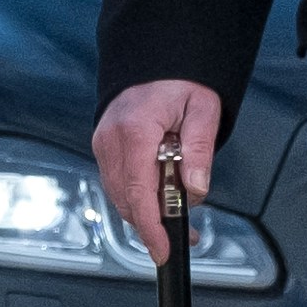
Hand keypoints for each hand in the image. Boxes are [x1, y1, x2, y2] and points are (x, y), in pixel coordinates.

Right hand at [93, 79, 225, 258]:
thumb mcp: (203, 109)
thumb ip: (199, 150)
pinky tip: (160, 198)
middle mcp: (112, 139)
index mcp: (135, 130)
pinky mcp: (105, 146)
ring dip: (147, 212)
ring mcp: (103, 143)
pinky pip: (118, 182)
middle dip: (153, 225)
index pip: (138, 191)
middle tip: (187, 236)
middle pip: (126, 199)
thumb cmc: (180, 79)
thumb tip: (195, 190)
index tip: (162, 249)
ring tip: (180, 218)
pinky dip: (138, 196)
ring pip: (120, 195)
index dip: (150, 226)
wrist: (156, 57)